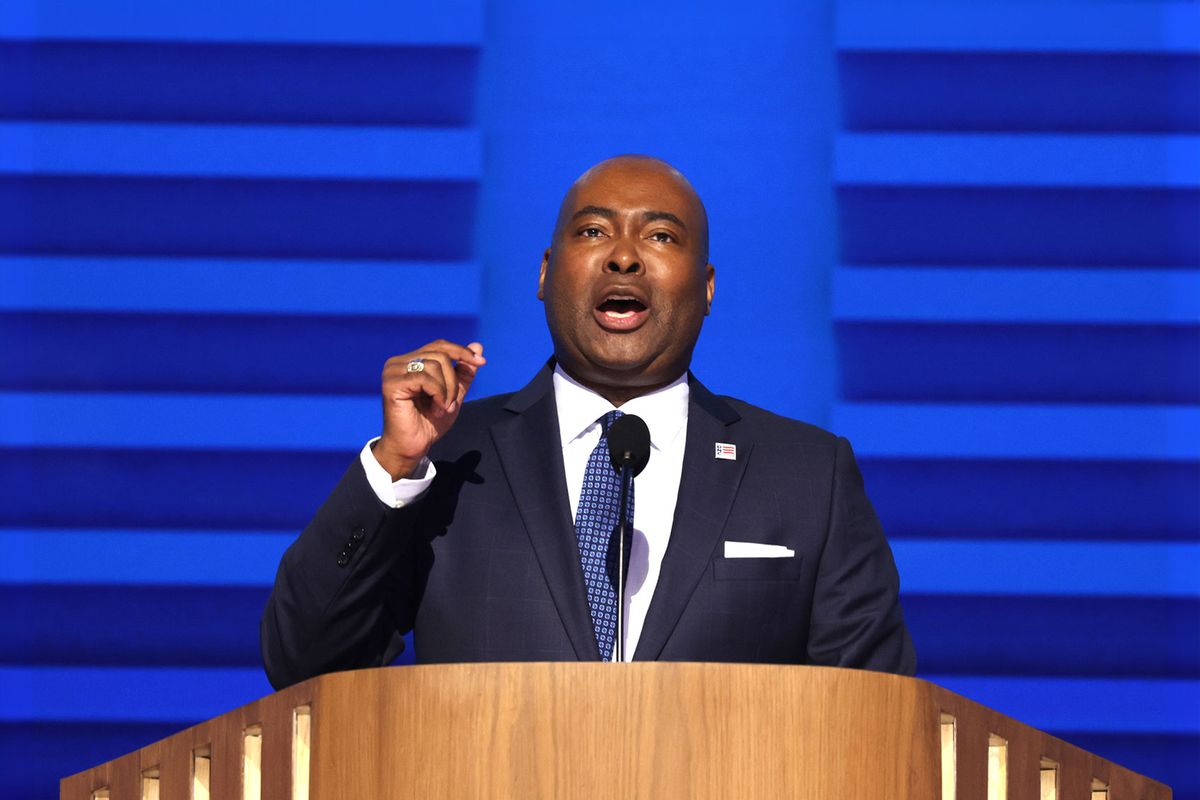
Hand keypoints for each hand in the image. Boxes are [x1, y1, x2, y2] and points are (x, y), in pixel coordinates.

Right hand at [372, 340, 485, 478]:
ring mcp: (393, 371)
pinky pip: (425, 378)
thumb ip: (464, 371)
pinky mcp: (392, 384)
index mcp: (410, 361)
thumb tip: (477, 345)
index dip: (462, 352)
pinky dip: (439, 394)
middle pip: (440, 354)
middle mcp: (398, 362)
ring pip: (434, 365)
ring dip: (447, 390)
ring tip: (442, 408)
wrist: (413, 447)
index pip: (440, 345)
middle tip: (452, 403)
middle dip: (454, 380)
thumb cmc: (429, 422)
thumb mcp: (454, 393)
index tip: (481, 363)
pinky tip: (437, 408)